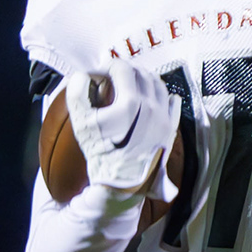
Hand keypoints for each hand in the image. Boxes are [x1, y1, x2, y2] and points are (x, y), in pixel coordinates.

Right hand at [59, 64, 166, 198]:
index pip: (121, 69)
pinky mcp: (170, 130)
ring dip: (144, 78)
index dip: (106, 66)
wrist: (122, 186)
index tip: (98, 72)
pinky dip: (165, 95)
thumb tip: (79, 76)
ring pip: (159, 85)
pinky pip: (173, 104)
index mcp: (132, 103)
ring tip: (132, 82)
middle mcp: (153, 107)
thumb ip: (77, 96)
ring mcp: (164, 118)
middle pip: (142, 73)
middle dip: (125, 70)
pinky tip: (159, 96)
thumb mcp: (82, 126)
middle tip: (113, 74)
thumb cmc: (102, 157)